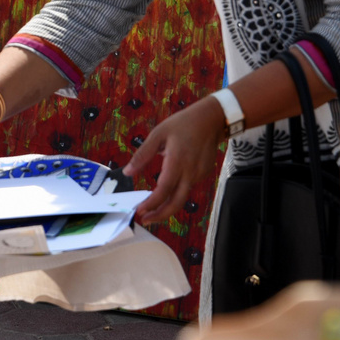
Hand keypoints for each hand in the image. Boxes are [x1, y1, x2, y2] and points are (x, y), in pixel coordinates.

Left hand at [123, 96, 226, 224]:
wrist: (212, 119)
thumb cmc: (183, 123)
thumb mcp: (158, 133)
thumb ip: (142, 154)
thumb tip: (127, 172)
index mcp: (176, 162)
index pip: (163, 190)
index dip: (151, 204)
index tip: (139, 211)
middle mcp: (189, 173)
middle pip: (176, 203)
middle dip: (159, 216)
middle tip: (145, 220)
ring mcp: (198, 175)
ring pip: (182, 198)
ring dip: (167, 207)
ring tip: (151, 209)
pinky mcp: (203, 174)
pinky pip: (188, 188)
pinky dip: (176, 194)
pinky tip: (166, 192)